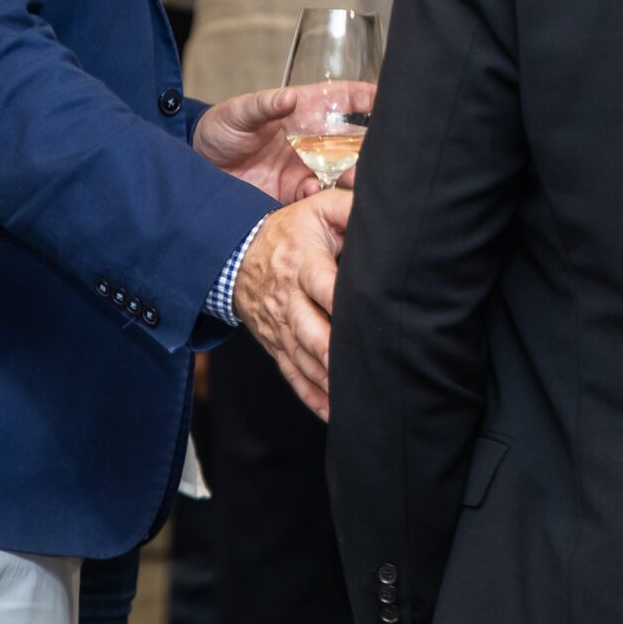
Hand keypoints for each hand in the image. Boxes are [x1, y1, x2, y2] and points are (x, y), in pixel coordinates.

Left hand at [196, 85, 373, 201]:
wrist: (197, 171)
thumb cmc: (219, 130)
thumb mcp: (238, 112)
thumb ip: (263, 105)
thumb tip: (289, 98)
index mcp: (302, 111)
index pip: (341, 99)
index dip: (366, 97)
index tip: (388, 96)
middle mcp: (311, 140)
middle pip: (350, 140)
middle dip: (368, 146)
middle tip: (377, 154)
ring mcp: (305, 167)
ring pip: (340, 171)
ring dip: (350, 176)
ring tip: (352, 180)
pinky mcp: (294, 193)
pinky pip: (318, 197)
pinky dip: (324, 198)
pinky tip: (322, 197)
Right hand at [231, 184, 354, 417]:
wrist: (233, 256)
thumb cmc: (288, 232)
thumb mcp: (315, 209)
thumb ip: (350, 208)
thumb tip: (388, 212)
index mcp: (301, 264)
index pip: (323, 285)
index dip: (339, 302)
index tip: (363, 317)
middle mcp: (288, 299)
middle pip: (308, 329)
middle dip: (328, 351)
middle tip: (349, 367)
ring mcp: (279, 327)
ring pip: (302, 359)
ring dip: (325, 380)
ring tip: (352, 399)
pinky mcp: (276, 346)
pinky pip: (293, 375)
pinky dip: (313, 397)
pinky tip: (335, 414)